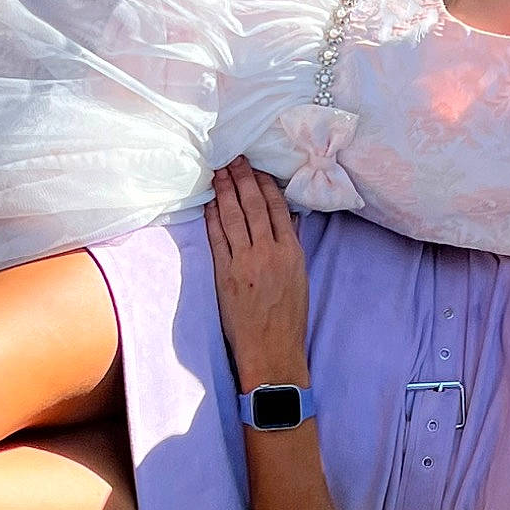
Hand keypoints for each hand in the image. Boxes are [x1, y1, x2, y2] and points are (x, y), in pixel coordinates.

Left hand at [205, 158, 310, 389]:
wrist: (272, 350)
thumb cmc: (288, 318)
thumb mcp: (299, 279)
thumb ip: (291, 247)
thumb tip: (285, 220)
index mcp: (291, 253)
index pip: (277, 208)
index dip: (265, 185)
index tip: (258, 169)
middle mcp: (268, 253)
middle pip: (253, 206)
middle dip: (243, 179)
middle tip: (234, 158)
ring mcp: (245, 262)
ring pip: (233, 217)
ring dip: (225, 191)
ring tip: (219, 172)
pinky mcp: (225, 274)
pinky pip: (217, 238)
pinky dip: (212, 218)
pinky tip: (209, 203)